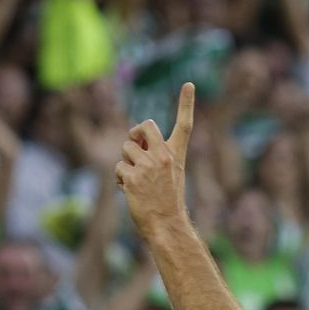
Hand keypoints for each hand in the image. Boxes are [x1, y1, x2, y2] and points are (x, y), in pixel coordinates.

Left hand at [116, 81, 195, 234]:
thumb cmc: (167, 201)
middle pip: (145, 126)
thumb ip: (156, 155)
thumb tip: (135, 141)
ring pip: (126, 148)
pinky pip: (119, 168)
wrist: (166, 225)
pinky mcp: (133, 177)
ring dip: (126, 162)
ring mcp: (148, 166)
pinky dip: (121, 179)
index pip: (185, 125)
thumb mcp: (171, 175)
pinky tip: (131, 191)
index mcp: (176, 155)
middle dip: (135, 134)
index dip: (186, 103)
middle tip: (136, 149)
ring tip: (136, 180)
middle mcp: (164, 157)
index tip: (189, 84)